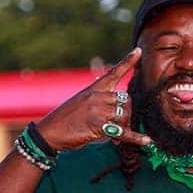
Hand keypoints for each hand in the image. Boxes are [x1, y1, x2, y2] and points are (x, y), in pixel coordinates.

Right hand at [35, 48, 151, 150]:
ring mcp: (97, 110)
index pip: (113, 72)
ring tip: (117, 138)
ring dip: (126, 126)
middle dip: (127, 113)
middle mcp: (96, 96)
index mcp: (92, 89)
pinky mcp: (97, 125)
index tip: (138, 51)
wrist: (48, 132)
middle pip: (125, 99)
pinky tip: (145, 140)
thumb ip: (98, 103)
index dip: (128, 62)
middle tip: (122, 127)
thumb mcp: (80, 103)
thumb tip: (117, 112)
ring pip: (125, 114)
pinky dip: (135, 137)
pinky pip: (122, 131)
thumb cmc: (63, 120)